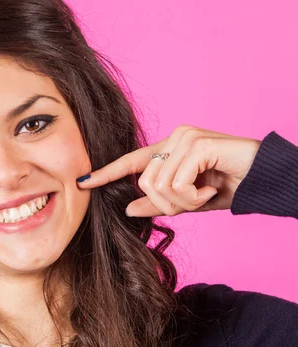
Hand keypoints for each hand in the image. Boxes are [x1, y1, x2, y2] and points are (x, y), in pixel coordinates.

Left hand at [76, 125, 261, 216]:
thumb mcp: (188, 202)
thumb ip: (159, 203)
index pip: (130, 162)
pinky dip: (193, 197)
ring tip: (204, 195)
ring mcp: (184, 137)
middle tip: (193, 203)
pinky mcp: (197, 143)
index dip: (106, 173)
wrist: (265, 180)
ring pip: (158, 185)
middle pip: (144, 182)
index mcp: (167, 149)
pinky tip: (211, 190)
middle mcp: (172, 138)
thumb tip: (128, 209)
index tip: (83, 182)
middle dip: (167, 204)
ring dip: (183, 202)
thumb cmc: (229, 187)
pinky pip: (177, 183)